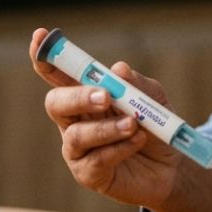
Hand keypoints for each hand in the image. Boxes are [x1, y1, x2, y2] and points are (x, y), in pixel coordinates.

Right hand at [30, 27, 182, 209]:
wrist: (171, 167)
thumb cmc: (154, 127)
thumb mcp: (152, 99)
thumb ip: (136, 84)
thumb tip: (117, 69)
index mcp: (85, 97)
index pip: (58, 75)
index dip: (46, 57)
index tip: (40, 37)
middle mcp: (75, 121)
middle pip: (56, 103)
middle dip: (78, 97)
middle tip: (106, 96)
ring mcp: (79, 149)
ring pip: (77, 135)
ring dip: (107, 128)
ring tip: (135, 124)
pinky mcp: (88, 174)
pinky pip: (95, 160)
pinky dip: (119, 148)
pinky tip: (137, 141)